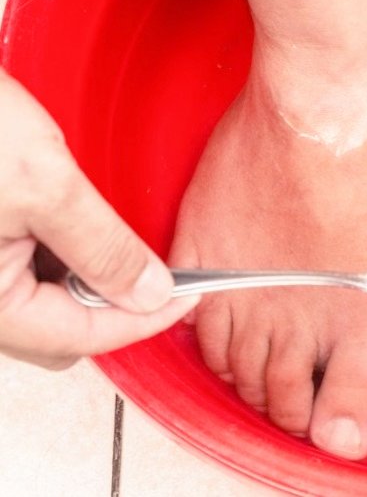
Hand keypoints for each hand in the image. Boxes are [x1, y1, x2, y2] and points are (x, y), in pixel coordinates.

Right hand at [0, 70, 197, 368]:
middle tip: (157, 272)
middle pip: (57, 332)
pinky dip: (58, 262)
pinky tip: (76, 229)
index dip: (144, 318)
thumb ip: (103, 249)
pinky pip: (21, 277)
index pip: (81, 337)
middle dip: (110, 307)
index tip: (190, 296)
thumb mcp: (47, 186)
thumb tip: (150, 294)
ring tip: (115, 244)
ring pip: (40, 305)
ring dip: (84, 282)